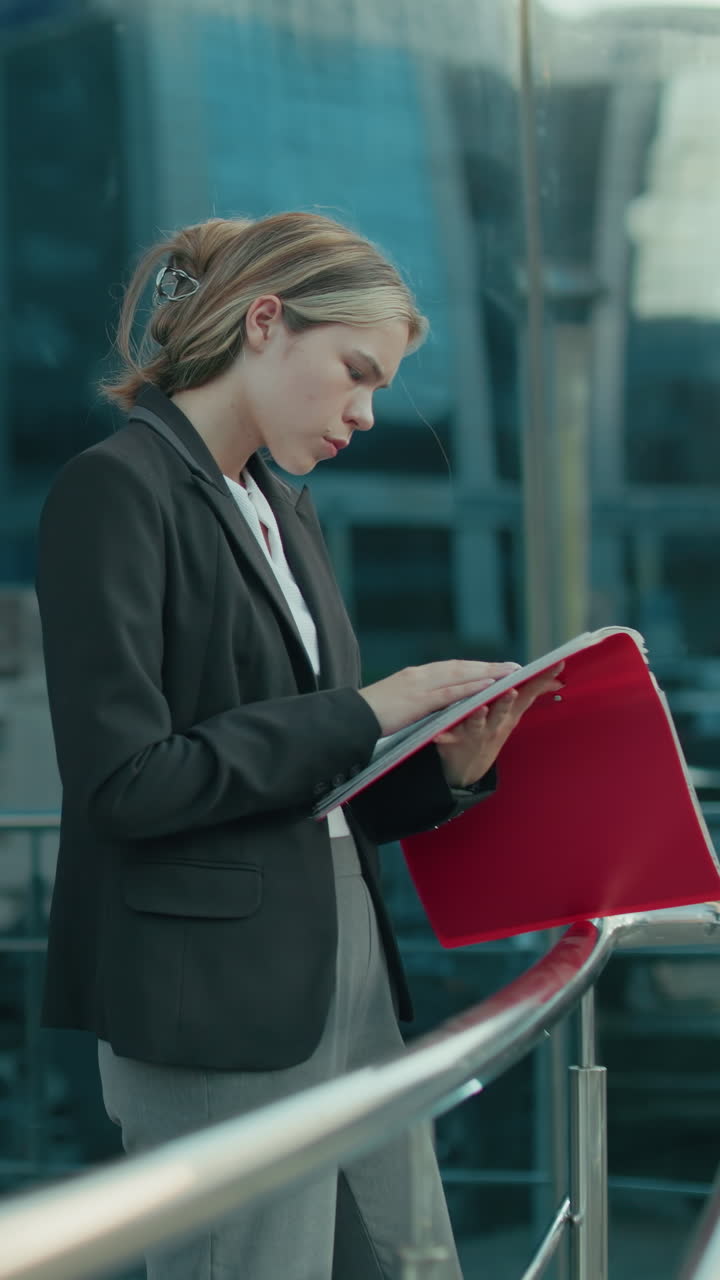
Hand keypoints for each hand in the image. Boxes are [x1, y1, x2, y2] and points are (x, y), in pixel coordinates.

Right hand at [358, 659, 521, 736]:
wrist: (350, 718)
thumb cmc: (370, 715)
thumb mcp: (398, 703)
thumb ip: (417, 701)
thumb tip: (434, 706)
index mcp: (415, 676)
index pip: (452, 668)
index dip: (475, 667)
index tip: (495, 668)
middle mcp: (420, 676)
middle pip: (461, 667)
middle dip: (488, 667)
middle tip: (514, 668)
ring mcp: (420, 686)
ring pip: (460, 676)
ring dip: (487, 674)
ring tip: (509, 675)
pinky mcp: (418, 700)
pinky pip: (450, 693)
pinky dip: (471, 688)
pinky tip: (488, 687)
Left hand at [433, 664, 564, 786]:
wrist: (468, 767)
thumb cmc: (491, 731)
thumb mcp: (513, 715)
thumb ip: (530, 694)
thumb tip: (557, 680)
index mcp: (509, 713)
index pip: (529, 692)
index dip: (543, 679)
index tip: (557, 664)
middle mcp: (495, 724)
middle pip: (503, 710)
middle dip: (507, 700)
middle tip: (511, 690)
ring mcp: (475, 734)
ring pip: (477, 723)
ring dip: (479, 716)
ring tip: (480, 708)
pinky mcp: (454, 742)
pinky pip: (448, 738)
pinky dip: (443, 736)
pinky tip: (437, 734)